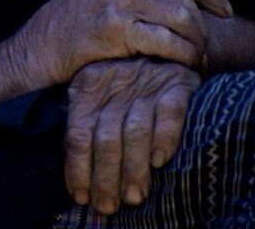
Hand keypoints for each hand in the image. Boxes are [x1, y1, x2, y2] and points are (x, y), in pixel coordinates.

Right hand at [15, 0, 230, 87]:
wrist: (38, 47)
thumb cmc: (75, 24)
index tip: (225, 9)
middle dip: (203, 24)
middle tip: (209, 46)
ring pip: (180, 17)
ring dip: (196, 42)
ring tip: (198, 58)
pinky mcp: (117, 27)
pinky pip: (165, 41)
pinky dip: (182, 54)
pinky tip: (184, 64)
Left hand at [64, 57, 199, 214]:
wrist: (166, 47)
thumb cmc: (126, 88)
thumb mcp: (98, 98)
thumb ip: (88, 130)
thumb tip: (80, 187)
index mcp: (89, 87)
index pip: (78, 134)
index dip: (78, 170)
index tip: (83, 198)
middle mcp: (116, 83)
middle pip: (106, 138)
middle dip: (106, 178)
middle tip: (110, 206)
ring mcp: (147, 82)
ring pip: (135, 131)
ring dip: (133, 169)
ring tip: (134, 196)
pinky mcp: (177, 82)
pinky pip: (170, 113)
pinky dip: (165, 138)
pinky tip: (160, 160)